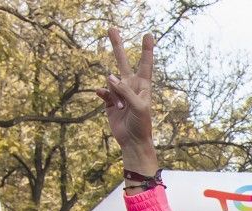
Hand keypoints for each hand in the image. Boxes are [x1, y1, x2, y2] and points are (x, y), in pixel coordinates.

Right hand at [97, 29, 156, 174]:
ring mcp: (119, 93)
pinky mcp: (110, 101)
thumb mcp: (139, 107)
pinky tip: (106, 99)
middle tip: (111, 28)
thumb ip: (126, 91)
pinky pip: (103, 92)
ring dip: (114, 92)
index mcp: (143, 86)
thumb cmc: (142, 124)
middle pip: (122, 62)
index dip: (146, 51)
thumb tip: (110, 77)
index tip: (148, 36)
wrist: (132, 141)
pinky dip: (104, 95)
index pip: (145, 65)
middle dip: (117, 46)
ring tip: (122, 108)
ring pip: (111, 81)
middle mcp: (131, 86)